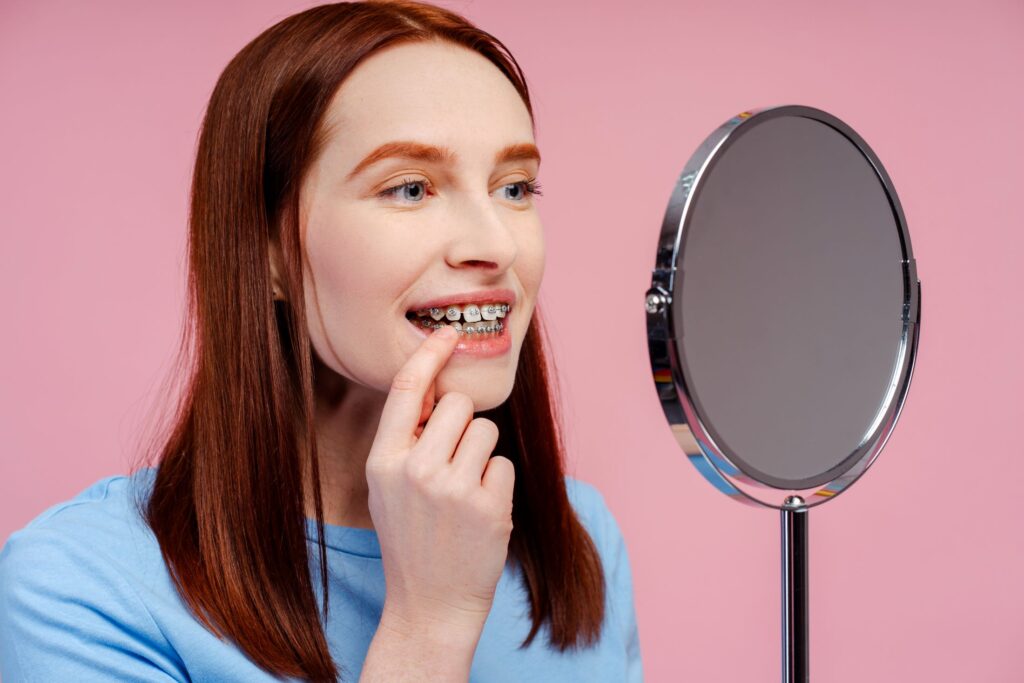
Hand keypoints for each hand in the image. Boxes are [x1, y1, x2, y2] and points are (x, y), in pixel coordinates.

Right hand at [365, 325, 515, 637]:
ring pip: (486, 431)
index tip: (449, 333)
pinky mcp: (488, 506)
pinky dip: (496, 484)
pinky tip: (478, 513)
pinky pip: (502, 464)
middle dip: (463, 425)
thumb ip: (405, 440)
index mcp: (384, 461)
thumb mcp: (387, 487)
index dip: (430, 354)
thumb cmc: (410, 538)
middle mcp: (416, 470)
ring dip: (482, 455)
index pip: (409, 389)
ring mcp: (453, 488)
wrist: (430, 604)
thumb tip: (436, 388)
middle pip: (459, 405)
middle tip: (453, 464)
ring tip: (464, 493)